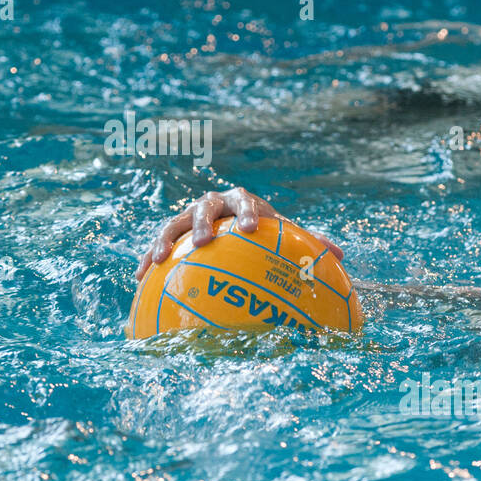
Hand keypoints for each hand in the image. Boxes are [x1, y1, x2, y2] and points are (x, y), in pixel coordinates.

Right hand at [133, 186, 344, 280]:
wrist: (233, 225)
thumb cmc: (263, 232)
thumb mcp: (282, 236)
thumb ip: (307, 243)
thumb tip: (340, 255)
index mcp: (241, 201)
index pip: (245, 202)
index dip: (247, 212)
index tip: (250, 228)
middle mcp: (212, 204)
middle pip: (203, 208)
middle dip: (202, 223)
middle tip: (204, 241)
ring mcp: (189, 216)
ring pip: (172, 224)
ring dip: (163, 241)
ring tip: (156, 260)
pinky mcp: (172, 234)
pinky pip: (157, 245)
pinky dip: (147, 259)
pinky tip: (140, 279)